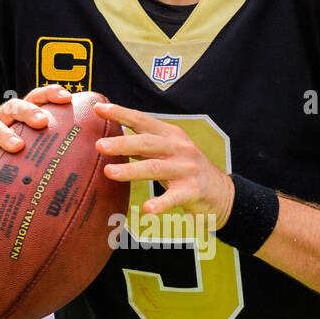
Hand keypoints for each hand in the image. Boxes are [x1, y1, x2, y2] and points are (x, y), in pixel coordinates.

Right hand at [0, 86, 70, 202]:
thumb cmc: (18, 162)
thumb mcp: (37, 152)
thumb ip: (60, 150)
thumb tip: (99, 161)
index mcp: (21, 117)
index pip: (36, 98)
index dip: (50, 94)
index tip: (67, 97)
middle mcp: (3, 121)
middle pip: (14, 107)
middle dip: (29, 111)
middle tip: (43, 122)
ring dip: (5, 135)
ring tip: (18, 146)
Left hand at [94, 101, 234, 226]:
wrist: (221, 192)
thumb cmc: (187, 169)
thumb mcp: (167, 151)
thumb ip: (143, 145)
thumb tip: (111, 137)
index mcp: (170, 135)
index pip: (142, 120)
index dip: (121, 113)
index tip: (99, 109)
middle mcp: (179, 148)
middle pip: (147, 143)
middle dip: (122, 143)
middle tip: (99, 145)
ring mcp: (186, 169)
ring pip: (155, 168)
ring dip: (131, 170)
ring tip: (110, 172)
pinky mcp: (192, 191)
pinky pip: (174, 197)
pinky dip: (160, 203)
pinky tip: (148, 209)